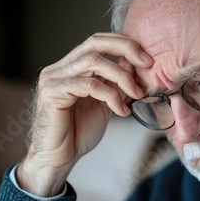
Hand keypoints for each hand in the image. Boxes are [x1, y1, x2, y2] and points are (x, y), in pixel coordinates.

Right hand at [16, 33, 152, 195]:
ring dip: (122, 77)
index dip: (124, 44)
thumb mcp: (104, 102)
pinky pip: (88, 85)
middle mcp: (59, 68)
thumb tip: (134, 65)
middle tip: (148, 64)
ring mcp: (53, 78)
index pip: (98, 41)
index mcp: (71, 67)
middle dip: (125, 49)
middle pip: (94, 43)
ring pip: (94, 62)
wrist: (58, 159)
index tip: (147, 59)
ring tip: (136, 94)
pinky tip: (121, 111)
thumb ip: (115, 84)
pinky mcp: (52, 93)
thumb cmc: (78, 132)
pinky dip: (111, 96)